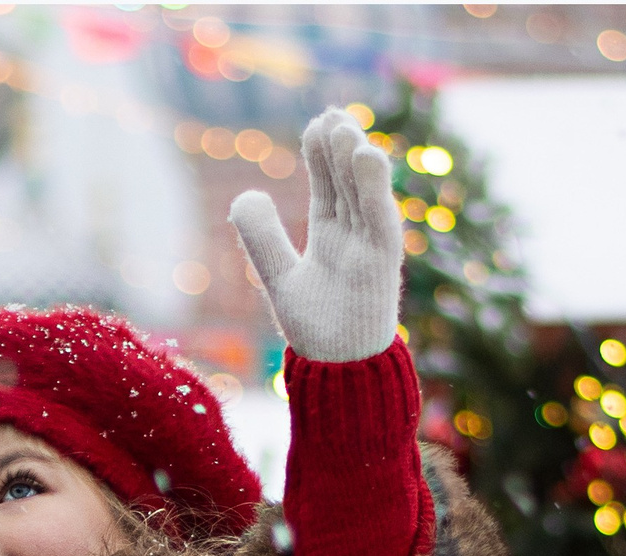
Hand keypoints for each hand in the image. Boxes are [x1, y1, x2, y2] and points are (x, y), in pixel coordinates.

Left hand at [229, 107, 402, 363]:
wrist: (337, 369)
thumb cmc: (315, 327)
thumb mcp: (278, 276)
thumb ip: (262, 238)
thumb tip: (243, 195)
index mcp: (332, 233)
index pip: (328, 183)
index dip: (321, 154)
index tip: (316, 123)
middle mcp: (355, 233)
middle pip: (347, 180)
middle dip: (339, 148)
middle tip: (330, 115)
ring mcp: (370, 245)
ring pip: (364, 192)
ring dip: (356, 158)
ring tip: (343, 126)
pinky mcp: (383, 260)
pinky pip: (379, 216)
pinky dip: (374, 187)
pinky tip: (368, 155)